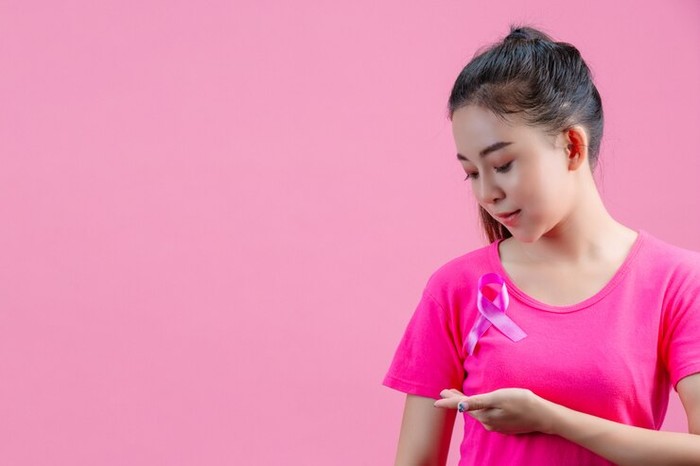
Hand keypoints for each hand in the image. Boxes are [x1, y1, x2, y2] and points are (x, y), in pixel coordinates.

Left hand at [433, 387, 553, 434]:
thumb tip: (459, 405)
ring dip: (467, 403)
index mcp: (484, 415)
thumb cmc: (521, 401)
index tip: (436, 400)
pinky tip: (478, 404)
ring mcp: (496, 425)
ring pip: (476, 412)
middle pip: (467, 409)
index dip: (449, 401)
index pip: (461, 406)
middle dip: (456, 399)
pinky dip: (478, 408)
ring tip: (458, 394)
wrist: (542, 415)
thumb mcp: (497, 397)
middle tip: (445, 391)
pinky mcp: (503, 425)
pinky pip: (486, 416)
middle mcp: (487, 422)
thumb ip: (478, 402)